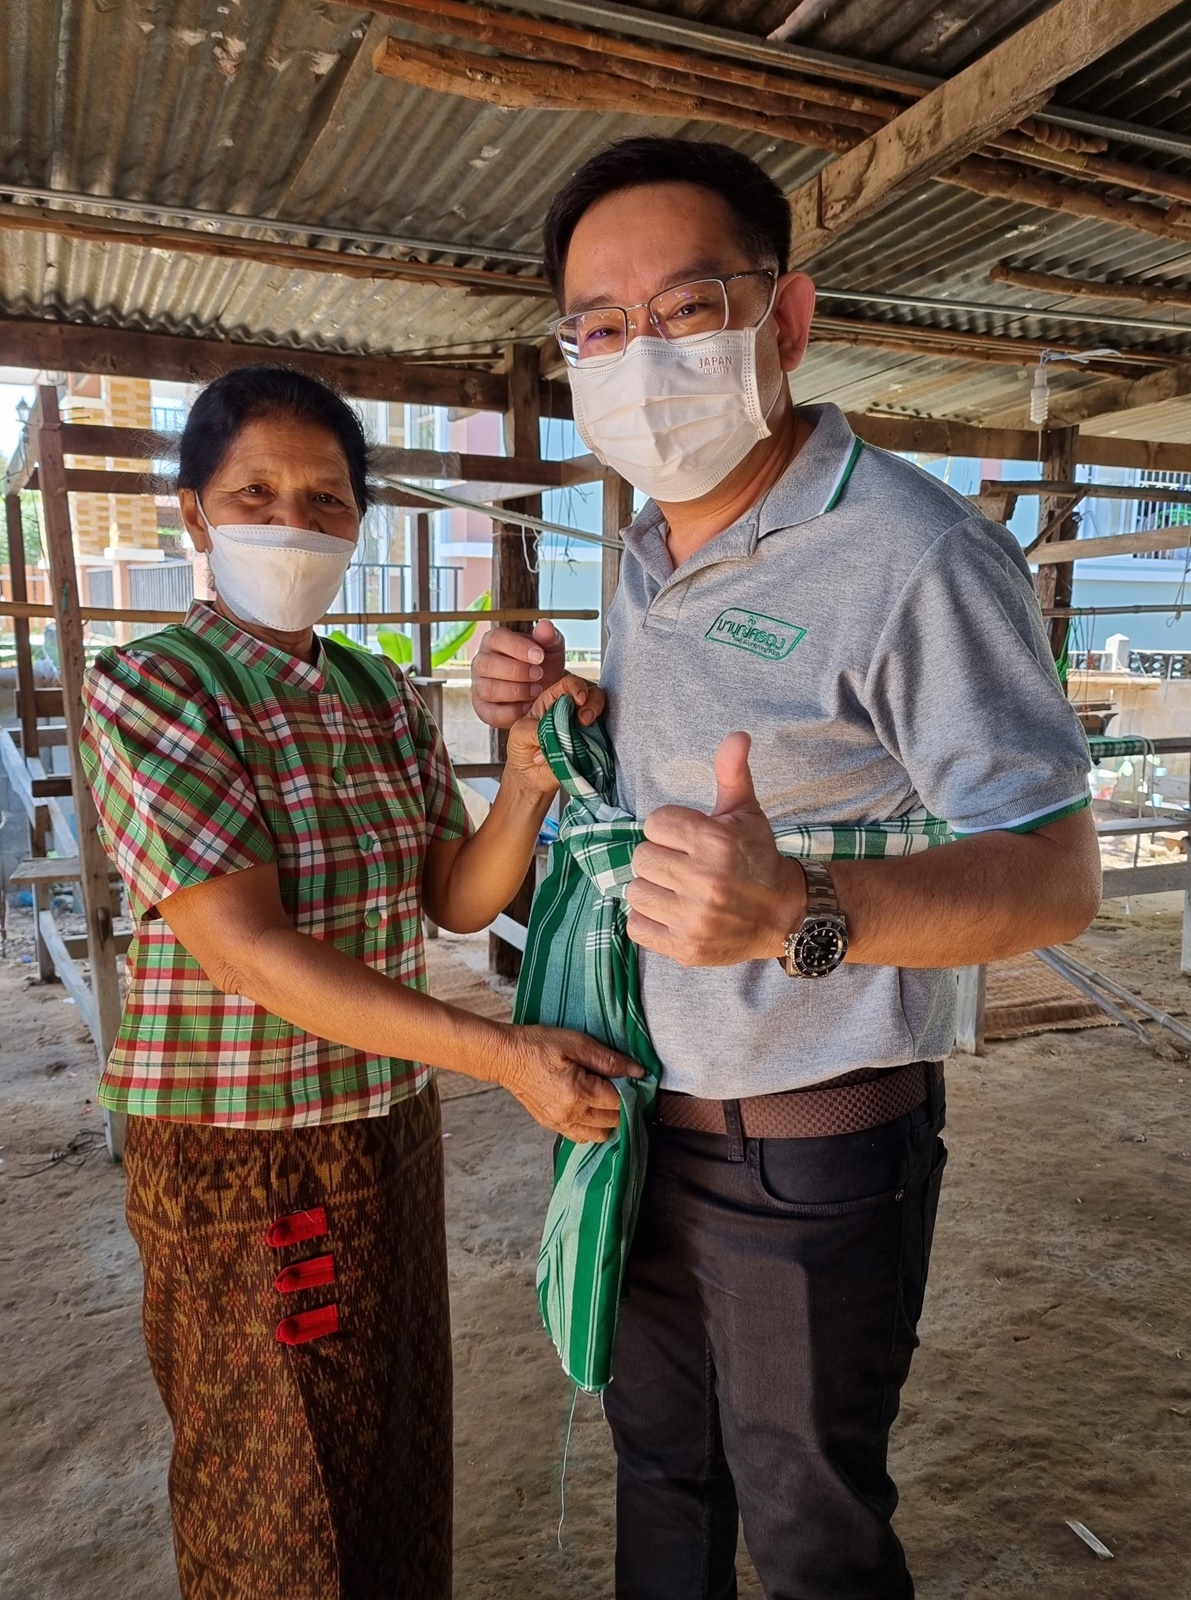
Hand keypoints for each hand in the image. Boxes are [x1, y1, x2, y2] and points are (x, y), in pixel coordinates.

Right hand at [472, 619, 566, 728]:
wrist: (544, 692)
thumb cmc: (542, 665)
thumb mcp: (551, 649)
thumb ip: (549, 637)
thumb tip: (544, 625)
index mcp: (494, 641)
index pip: (496, 638)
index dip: (517, 647)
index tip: (539, 656)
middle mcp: (481, 662)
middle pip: (487, 664)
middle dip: (517, 671)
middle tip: (539, 675)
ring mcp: (479, 686)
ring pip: (488, 688)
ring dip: (516, 691)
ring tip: (536, 691)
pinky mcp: (482, 708)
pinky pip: (490, 712)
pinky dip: (512, 712)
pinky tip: (528, 706)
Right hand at [502, 1025, 642, 1143]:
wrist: (504, 1056)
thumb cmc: (536, 1045)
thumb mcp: (577, 1043)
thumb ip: (609, 1060)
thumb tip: (637, 1072)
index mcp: (578, 1093)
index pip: (620, 1102)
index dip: (631, 1090)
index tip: (632, 1079)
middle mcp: (569, 1114)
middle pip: (613, 1121)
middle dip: (622, 1105)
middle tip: (620, 1085)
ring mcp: (559, 1123)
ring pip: (599, 1135)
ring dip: (608, 1120)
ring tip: (605, 1098)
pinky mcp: (551, 1125)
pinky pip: (581, 1136)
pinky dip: (592, 1126)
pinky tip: (590, 1108)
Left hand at [504, 677, 606, 798]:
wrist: (529, 778)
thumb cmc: (522, 749)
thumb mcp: (519, 734)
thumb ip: (534, 728)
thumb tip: (554, 733)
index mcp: (552, 701)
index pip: (568, 684)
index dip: (576, 687)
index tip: (578, 698)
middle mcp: (571, 711)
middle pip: (592, 694)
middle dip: (593, 702)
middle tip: (584, 719)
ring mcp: (583, 728)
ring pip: (602, 714)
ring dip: (598, 719)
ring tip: (585, 728)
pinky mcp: (591, 745)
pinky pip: (603, 739)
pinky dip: (598, 741)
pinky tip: (586, 748)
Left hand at [625, 732, 804, 966]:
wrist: (784, 914)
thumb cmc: (757, 857)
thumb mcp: (746, 812)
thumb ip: (732, 773)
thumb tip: (737, 735)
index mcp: (715, 842)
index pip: (654, 823)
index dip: (670, 829)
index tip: (690, 840)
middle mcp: (705, 881)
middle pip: (641, 857)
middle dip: (660, 859)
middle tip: (684, 866)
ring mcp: (695, 919)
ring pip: (635, 892)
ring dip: (653, 890)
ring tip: (679, 890)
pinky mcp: (686, 949)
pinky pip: (636, 926)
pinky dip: (650, 920)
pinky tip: (674, 913)